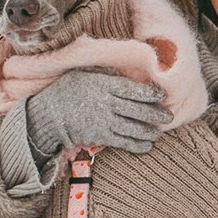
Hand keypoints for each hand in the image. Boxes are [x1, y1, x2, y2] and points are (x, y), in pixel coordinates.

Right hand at [22, 70, 170, 159]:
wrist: (49, 114)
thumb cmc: (67, 90)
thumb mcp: (84, 73)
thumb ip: (106, 73)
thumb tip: (127, 72)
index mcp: (104, 84)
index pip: (133, 89)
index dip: (150, 93)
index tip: (162, 95)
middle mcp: (106, 103)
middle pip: (138, 109)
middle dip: (156, 114)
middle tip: (169, 116)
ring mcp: (104, 121)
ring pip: (134, 128)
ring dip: (149, 131)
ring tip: (158, 132)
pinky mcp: (100, 137)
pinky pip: (123, 142)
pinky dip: (137, 145)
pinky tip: (147, 145)